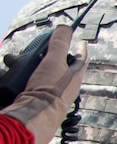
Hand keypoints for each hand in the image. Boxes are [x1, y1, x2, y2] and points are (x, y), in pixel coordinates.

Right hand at [1, 26, 86, 143]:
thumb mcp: (54, 61)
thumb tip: (66, 27)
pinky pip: (26, 84)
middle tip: (32, 50)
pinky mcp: (35, 100)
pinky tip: (9, 75)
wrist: (33, 116)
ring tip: (12, 62)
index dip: (79, 46)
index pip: (81, 57)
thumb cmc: (49, 90)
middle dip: (41, 54)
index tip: (80, 40)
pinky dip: (17, 77)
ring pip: (37, 72)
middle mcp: (65, 85)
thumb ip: (59, 43)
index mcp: (75, 76)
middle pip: (54, 63)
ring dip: (24, 65)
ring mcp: (50, 94)